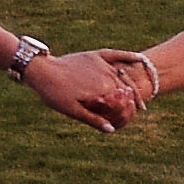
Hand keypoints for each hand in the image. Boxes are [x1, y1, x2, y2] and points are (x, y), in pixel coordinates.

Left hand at [23, 47, 147, 131]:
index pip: (125, 101)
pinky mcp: (96, 55)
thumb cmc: (55, 94)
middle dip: (133, 97)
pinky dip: (129, 56)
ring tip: (138, 93)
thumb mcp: (73, 111)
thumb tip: (112, 129)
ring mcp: (102, 64)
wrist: (42, 71)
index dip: (130, 109)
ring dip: (133, 83)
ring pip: (124, 74)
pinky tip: (139, 59)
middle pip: (126, 88)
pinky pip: (117, 54)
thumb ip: (94, 119)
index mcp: (103, 90)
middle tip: (140, 106)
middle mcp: (107, 75)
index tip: (136, 114)